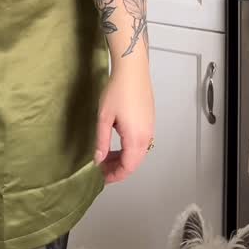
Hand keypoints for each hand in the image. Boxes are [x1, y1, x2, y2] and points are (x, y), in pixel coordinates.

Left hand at [94, 65, 154, 184]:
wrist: (133, 70)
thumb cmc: (117, 91)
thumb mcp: (104, 118)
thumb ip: (102, 141)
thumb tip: (98, 160)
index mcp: (136, 139)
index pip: (128, 167)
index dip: (114, 175)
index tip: (101, 178)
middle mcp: (147, 137)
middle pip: (134, 163)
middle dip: (118, 168)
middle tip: (101, 167)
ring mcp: (151, 128)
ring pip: (139, 153)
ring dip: (124, 158)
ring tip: (107, 156)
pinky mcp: (150, 121)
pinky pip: (141, 142)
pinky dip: (130, 148)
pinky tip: (117, 143)